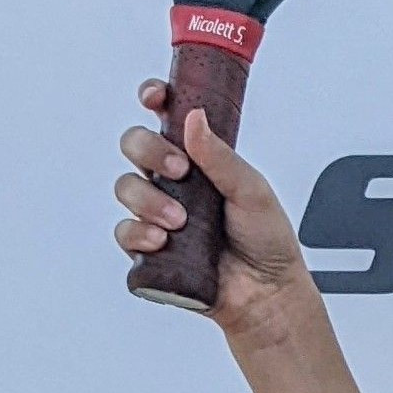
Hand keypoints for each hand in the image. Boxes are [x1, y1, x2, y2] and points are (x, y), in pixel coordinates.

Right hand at [113, 79, 312, 338]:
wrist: (268, 295)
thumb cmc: (266, 242)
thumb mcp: (253, 191)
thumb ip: (222, 157)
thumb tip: (195, 118)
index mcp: (200, 159)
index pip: (167, 116)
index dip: (154, 99)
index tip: (155, 97)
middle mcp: (174, 182)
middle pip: (135, 145)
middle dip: (149, 150)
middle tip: (179, 170)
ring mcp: (159, 213)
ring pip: (126, 187)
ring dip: (148, 199)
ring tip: (179, 221)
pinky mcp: (151, 248)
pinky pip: (125, 233)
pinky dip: (138, 234)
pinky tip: (161, 241)